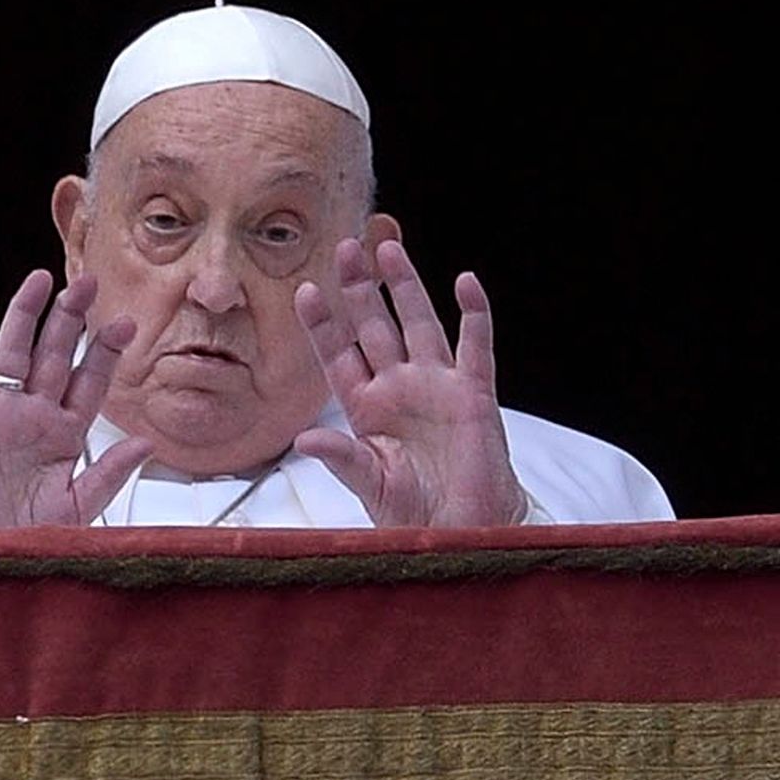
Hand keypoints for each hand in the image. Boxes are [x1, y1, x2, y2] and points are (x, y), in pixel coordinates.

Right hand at [0, 270, 152, 527]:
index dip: (106, 352)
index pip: (90, 382)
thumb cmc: (30, 536)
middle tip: (88, 282)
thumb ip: (109, 474)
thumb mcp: (79, 507)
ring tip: (40, 280)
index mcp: (66, 433)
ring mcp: (0, 415)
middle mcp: (34, 416)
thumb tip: (145, 442)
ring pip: (12, 354)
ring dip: (25, 317)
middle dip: (71, 318)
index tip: (126, 323)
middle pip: (55, 355)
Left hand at [292, 239, 528, 526]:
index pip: (338, 354)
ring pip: (418, 323)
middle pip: (374, 325)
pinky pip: (475, 346)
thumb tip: (304, 440)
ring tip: (387, 248)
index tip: (304, 291)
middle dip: (358, 288)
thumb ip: (340, 457)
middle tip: (344, 248)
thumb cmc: (410, 511)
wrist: (459, 531)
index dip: (322, 323)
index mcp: (365, 406)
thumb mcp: (367, 482)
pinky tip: (466, 282)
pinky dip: (474, 314)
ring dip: (404, 286)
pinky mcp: (475, 393)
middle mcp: (398, 387)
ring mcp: (437, 385)